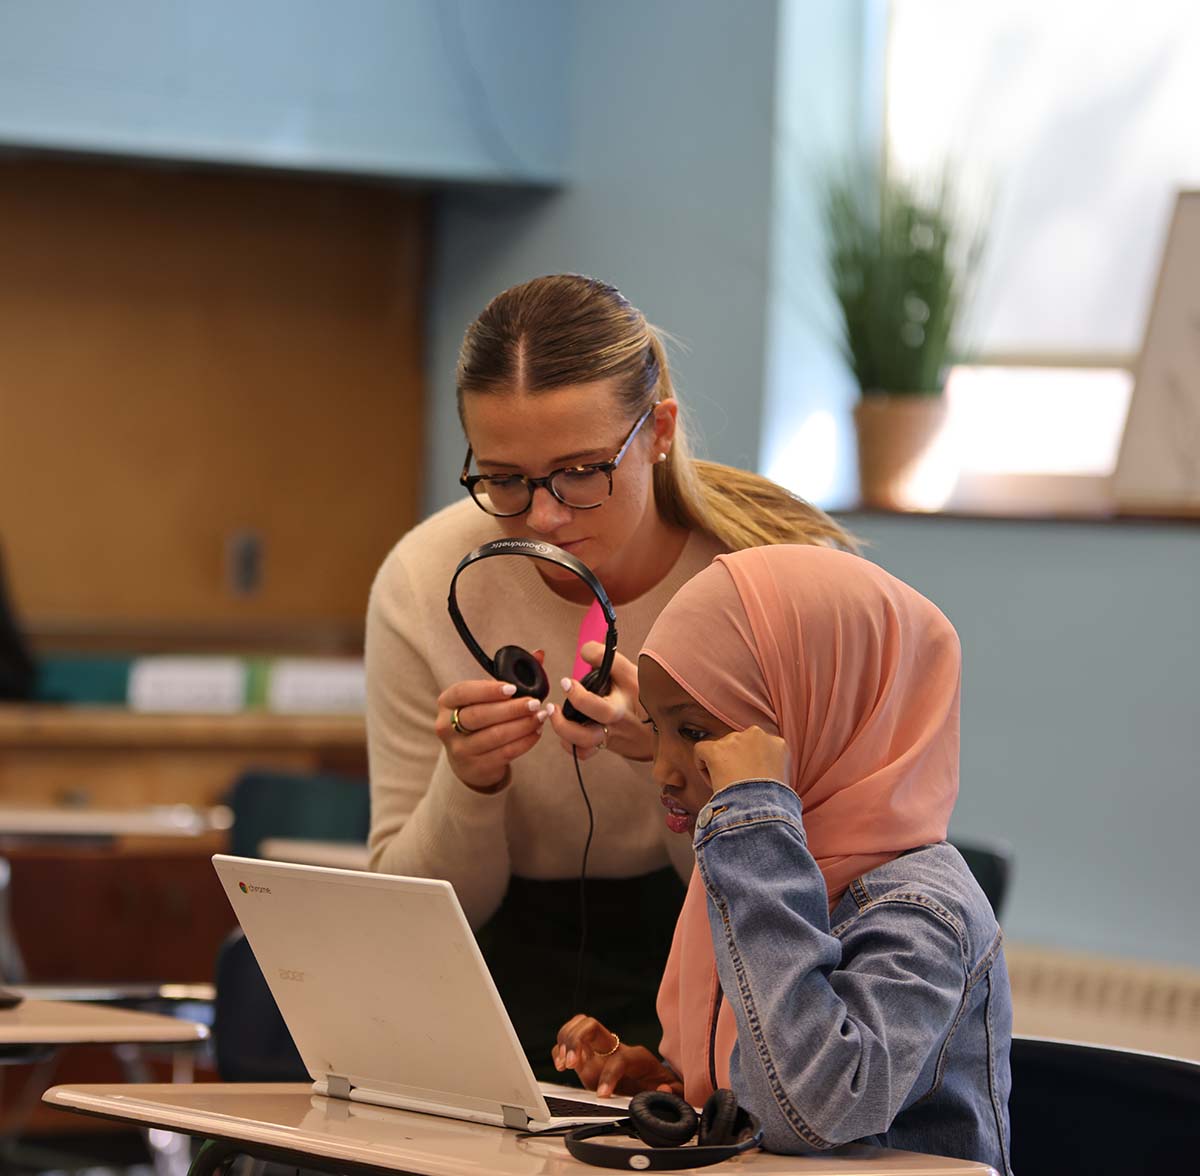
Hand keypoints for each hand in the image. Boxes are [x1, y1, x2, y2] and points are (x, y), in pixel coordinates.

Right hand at [435, 661, 551, 790]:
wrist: (468, 760)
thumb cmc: (480, 719)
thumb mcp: (486, 697)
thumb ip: (511, 675)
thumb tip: (539, 654)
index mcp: (447, 702)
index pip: (464, 692)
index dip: (488, 690)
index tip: (512, 688)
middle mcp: (446, 726)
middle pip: (480, 716)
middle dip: (511, 709)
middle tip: (535, 703)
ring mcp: (459, 749)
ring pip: (494, 736)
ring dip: (522, 726)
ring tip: (540, 717)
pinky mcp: (475, 767)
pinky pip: (504, 753)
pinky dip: (524, 742)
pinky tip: (536, 732)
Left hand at [549, 644, 652, 762]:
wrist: (665, 722)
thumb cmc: (643, 694)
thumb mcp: (630, 671)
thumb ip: (605, 657)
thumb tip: (585, 652)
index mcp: (623, 705)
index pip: (601, 708)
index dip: (579, 696)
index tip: (567, 683)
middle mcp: (616, 725)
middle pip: (588, 736)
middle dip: (564, 724)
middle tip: (553, 707)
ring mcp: (611, 738)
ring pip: (584, 747)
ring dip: (564, 733)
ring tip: (555, 715)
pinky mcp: (607, 746)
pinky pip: (584, 753)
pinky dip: (571, 744)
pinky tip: (567, 730)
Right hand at [552, 1014, 682, 1098]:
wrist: (654, 1080)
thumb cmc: (660, 1085)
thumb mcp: (673, 1092)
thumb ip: (672, 1092)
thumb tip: (662, 1089)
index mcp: (637, 1057)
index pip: (619, 1059)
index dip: (609, 1075)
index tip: (601, 1094)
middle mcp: (616, 1047)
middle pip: (591, 1026)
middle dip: (577, 1041)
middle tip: (570, 1064)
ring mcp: (600, 1050)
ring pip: (578, 1027)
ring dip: (565, 1042)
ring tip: (563, 1063)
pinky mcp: (588, 1056)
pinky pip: (569, 1041)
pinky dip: (559, 1048)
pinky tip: (559, 1063)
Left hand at [693, 726, 788, 795]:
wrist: (761, 808)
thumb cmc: (773, 803)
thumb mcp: (784, 783)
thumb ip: (773, 770)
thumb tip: (762, 776)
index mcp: (777, 744)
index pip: (759, 748)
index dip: (752, 765)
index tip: (750, 781)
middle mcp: (757, 735)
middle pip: (739, 745)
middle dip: (736, 762)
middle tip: (737, 784)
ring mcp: (736, 739)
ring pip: (721, 748)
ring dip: (722, 765)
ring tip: (727, 787)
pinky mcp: (715, 748)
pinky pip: (701, 750)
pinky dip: (702, 766)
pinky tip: (712, 781)